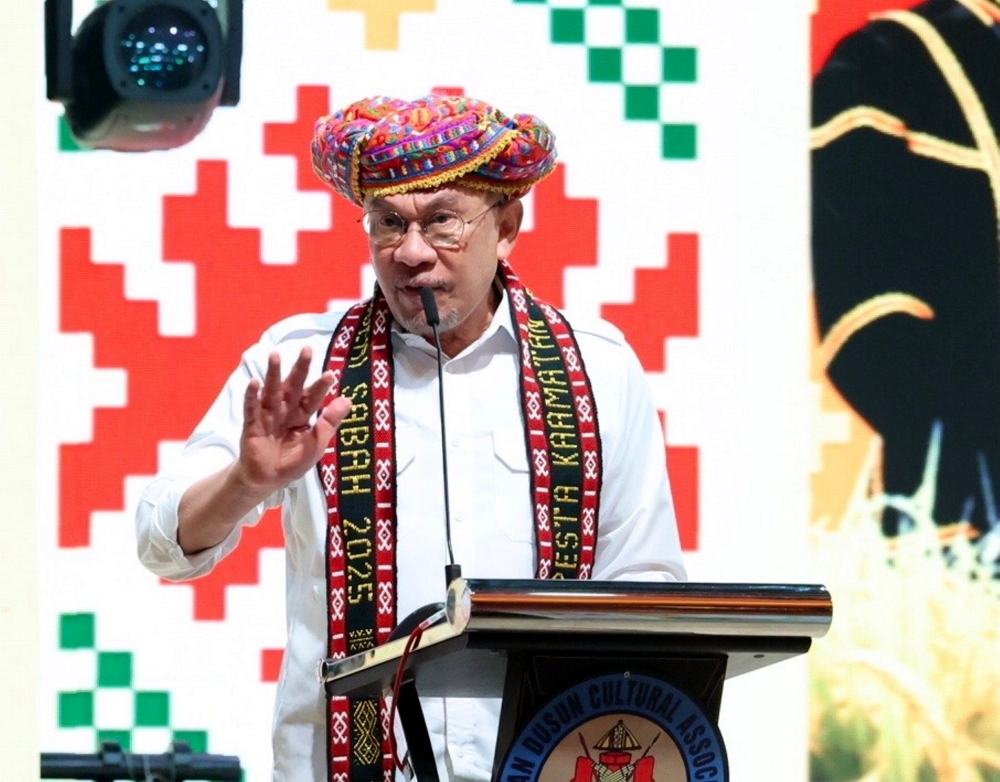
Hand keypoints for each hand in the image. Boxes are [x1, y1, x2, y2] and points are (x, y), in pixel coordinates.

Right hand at [234, 346, 351, 495]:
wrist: (268, 479)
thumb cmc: (294, 461)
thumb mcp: (316, 444)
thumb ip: (329, 423)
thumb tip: (348, 400)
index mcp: (303, 414)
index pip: (314, 397)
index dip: (321, 386)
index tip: (331, 374)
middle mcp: (286, 410)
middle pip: (294, 386)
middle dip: (300, 368)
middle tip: (307, 349)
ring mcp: (269, 415)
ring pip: (272, 391)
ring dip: (273, 373)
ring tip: (275, 355)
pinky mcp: (253, 424)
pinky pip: (252, 408)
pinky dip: (252, 396)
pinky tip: (255, 382)